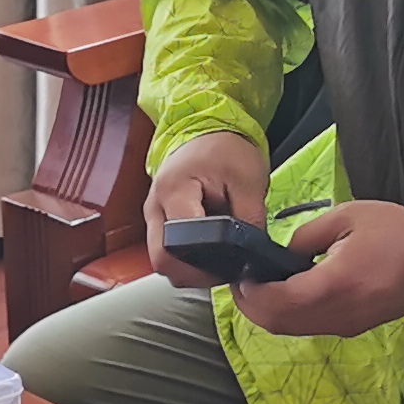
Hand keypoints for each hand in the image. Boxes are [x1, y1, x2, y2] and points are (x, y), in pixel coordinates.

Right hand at [144, 131, 271, 286]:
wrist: (208, 130)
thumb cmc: (227, 148)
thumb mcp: (248, 182)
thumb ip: (249, 221)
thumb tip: (250, 257)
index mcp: (175, 192)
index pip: (177, 246)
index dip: (203, 266)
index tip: (229, 266)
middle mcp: (154, 206)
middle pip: (162, 261)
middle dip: (193, 273)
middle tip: (224, 270)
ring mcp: (153, 215)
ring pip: (163, 260)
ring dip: (189, 268)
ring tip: (219, 259)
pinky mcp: (159, 220)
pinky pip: (168, 251)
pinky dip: (187, 259)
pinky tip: (210, 251)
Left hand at [228, 197, 403, 339]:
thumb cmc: (395, 232)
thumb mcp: (346, 217)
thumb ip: (305, 237)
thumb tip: (282, 257)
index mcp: (334, 284)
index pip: (277, 300)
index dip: (251, 293)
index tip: (240, 276)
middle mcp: (338, 313)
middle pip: (279, 323)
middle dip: (253, 307)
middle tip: (241, 284)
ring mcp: (346, 325)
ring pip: (293, 330)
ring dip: (269, 314)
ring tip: (258, 287)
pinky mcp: (353, 327)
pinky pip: (311, 328)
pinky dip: (289, 316)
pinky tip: (285, 294)